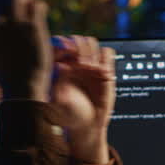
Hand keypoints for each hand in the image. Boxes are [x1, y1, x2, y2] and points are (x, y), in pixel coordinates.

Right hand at [0, 0, 51, 101]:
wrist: (21, 86)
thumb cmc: (3, 76)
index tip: (0, 9)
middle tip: (18, 8)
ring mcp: (16, 21)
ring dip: (25, 1)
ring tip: (29, 12)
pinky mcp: (34, 26)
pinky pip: (37, 4)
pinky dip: (39, 8)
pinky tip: (39, 18)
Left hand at [51, 35, 115, 163]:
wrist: (87, 125)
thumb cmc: (69, 115)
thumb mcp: (59, 101)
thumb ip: (58, 82)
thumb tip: (60, 64)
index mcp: (58, 66)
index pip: (59, 43)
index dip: (64, 45)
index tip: (68, 55)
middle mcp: (73, 62)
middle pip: (76, 39)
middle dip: (80, 48)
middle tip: (81, 65)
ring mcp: (89, 64)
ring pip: (91, 42)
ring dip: (92, 53)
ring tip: (91, 70)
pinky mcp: (104, 69)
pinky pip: (107, 53)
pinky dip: (106, 59)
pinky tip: (102, 73)